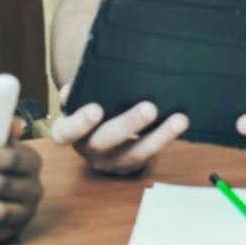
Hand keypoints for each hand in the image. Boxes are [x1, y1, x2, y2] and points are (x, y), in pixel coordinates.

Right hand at [49, 85, 187, 174]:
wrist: (97, 126)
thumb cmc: (89, 102)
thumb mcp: (79, 95)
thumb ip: (79, 87)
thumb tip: (81, 79)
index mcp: (68, 130)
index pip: (65, 132)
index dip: (79, 123)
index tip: (96, 109)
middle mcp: (87, 149)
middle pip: (104, 142)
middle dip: (128, 125)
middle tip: (149, 108)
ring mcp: (109, 161)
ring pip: (133, 153)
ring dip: (158, 137)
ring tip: (178, 120)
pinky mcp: (130, 166)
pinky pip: (149, 156)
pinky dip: (165, 139)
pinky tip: (180, 123)